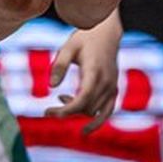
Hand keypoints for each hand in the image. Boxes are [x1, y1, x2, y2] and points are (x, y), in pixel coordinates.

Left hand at [46, 13, 121, 132]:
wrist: (106, 32)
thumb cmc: (85, 37)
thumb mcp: (68, 47)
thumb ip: (59, 66)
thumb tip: (51, 87)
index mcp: (94, 71)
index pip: (82, 99)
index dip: (66, 110)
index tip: (48, 112)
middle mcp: (106, 82)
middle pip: (86, 108)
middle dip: (66, 111)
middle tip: (49, 109)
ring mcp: (112, 87)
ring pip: (95, 112)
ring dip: (77, 112)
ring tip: (63, 99)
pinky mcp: (114, 89)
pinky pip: (107, 112)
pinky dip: (97, 122)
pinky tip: (84, 130)